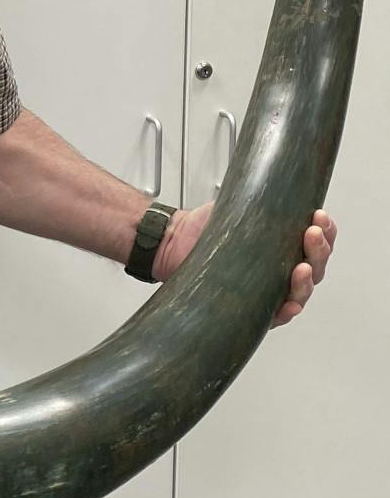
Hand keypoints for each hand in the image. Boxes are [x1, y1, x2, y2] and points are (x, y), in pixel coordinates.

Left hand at [152, 204, 335, 326]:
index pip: (317, 241)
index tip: (320, 216)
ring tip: (302, 267)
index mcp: (285, 245)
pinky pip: (275, 315)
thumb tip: (278, 182)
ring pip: (300, 291)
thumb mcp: (239, 208)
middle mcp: (281, 269)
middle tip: (312, 234)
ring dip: (306, 280)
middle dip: (318, 251)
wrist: (173, 243)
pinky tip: (290, 302)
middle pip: (314, 267)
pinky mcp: (251, 309)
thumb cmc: (206, 229)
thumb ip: (262, 201)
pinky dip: (286, 309)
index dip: (326, 231)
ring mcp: (269, 290)